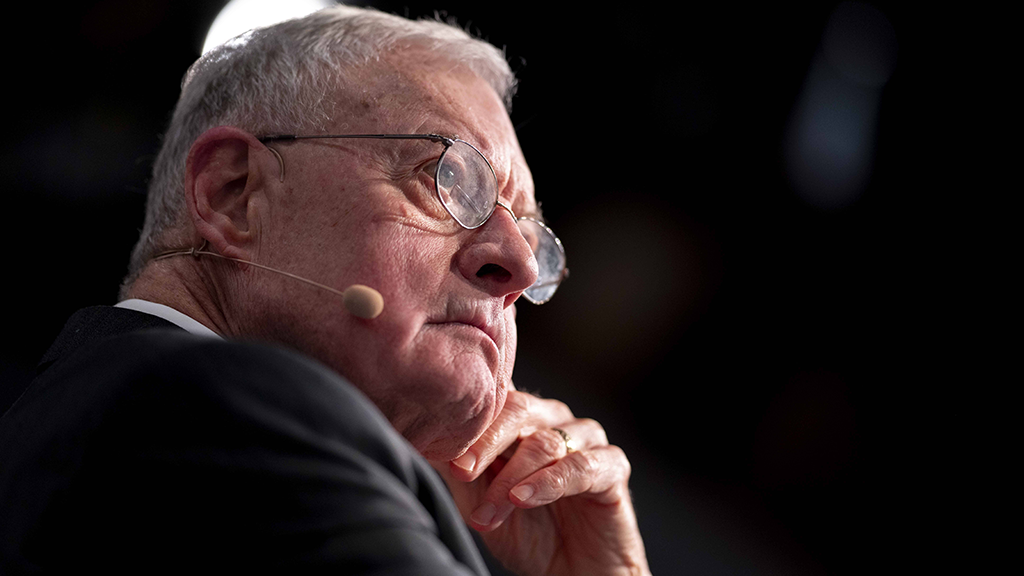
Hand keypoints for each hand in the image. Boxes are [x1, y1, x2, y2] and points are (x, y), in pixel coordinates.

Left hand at [431, 389, 650, 575]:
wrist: (573, 574)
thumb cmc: (527, 533)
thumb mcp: (480, 502)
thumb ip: (461, 469)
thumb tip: (424, 438)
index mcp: (521, 419)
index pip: (496, 395)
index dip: (468, 412)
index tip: (436, 438)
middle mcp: (553, 420)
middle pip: (518, 409)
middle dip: (485, 441)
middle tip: (462, 469)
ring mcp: (586, 440)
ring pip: (545, 440)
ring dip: (512, 477)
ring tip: (491, 509)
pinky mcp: (613, 467)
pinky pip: (581, 466)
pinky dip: (548, 482)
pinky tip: (523, 498)